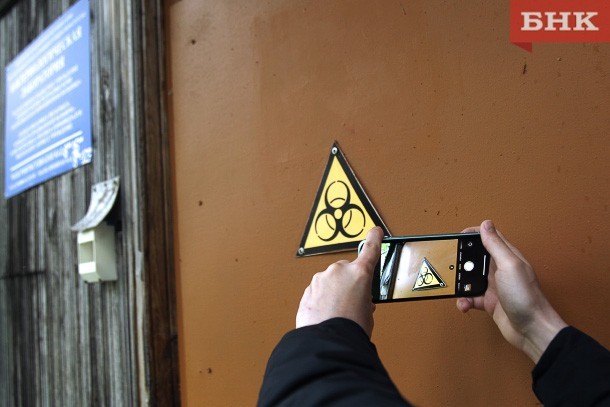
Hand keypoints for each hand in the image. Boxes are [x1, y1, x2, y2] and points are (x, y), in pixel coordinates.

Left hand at [296, 227, 382, 337]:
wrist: (327, 341)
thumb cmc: (350, 329)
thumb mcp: (368, 313)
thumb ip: (364, 300)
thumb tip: (359, 302)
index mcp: (359, 273)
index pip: (370, 250)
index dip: (374, 239)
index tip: (375, 231)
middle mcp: (339, 271)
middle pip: (347, 270)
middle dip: (350, 282)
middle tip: (354, 301)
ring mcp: (321, 279)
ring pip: (330, 281)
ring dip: (334, 292)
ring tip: (339, 313)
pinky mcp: (308, 291)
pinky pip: (318, 292)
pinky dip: (322, 300)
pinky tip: (327, 315)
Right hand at [456, 220, 566, 362]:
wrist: (531, 330)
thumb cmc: (525, 296)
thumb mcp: (509, 265)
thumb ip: (496, 245)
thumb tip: (485, 224)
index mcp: (507, 257)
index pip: (490, 238)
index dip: (474, 234)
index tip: (459, 236)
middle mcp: (500, 270)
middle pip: (476, 258)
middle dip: (462, 260)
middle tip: (452, 264)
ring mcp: (494, 286)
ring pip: (470, 279)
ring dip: (461, 284)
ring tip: (456, 287)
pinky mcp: (489, 302)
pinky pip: (471, 298)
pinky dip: (464, 301)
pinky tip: (464, 304)